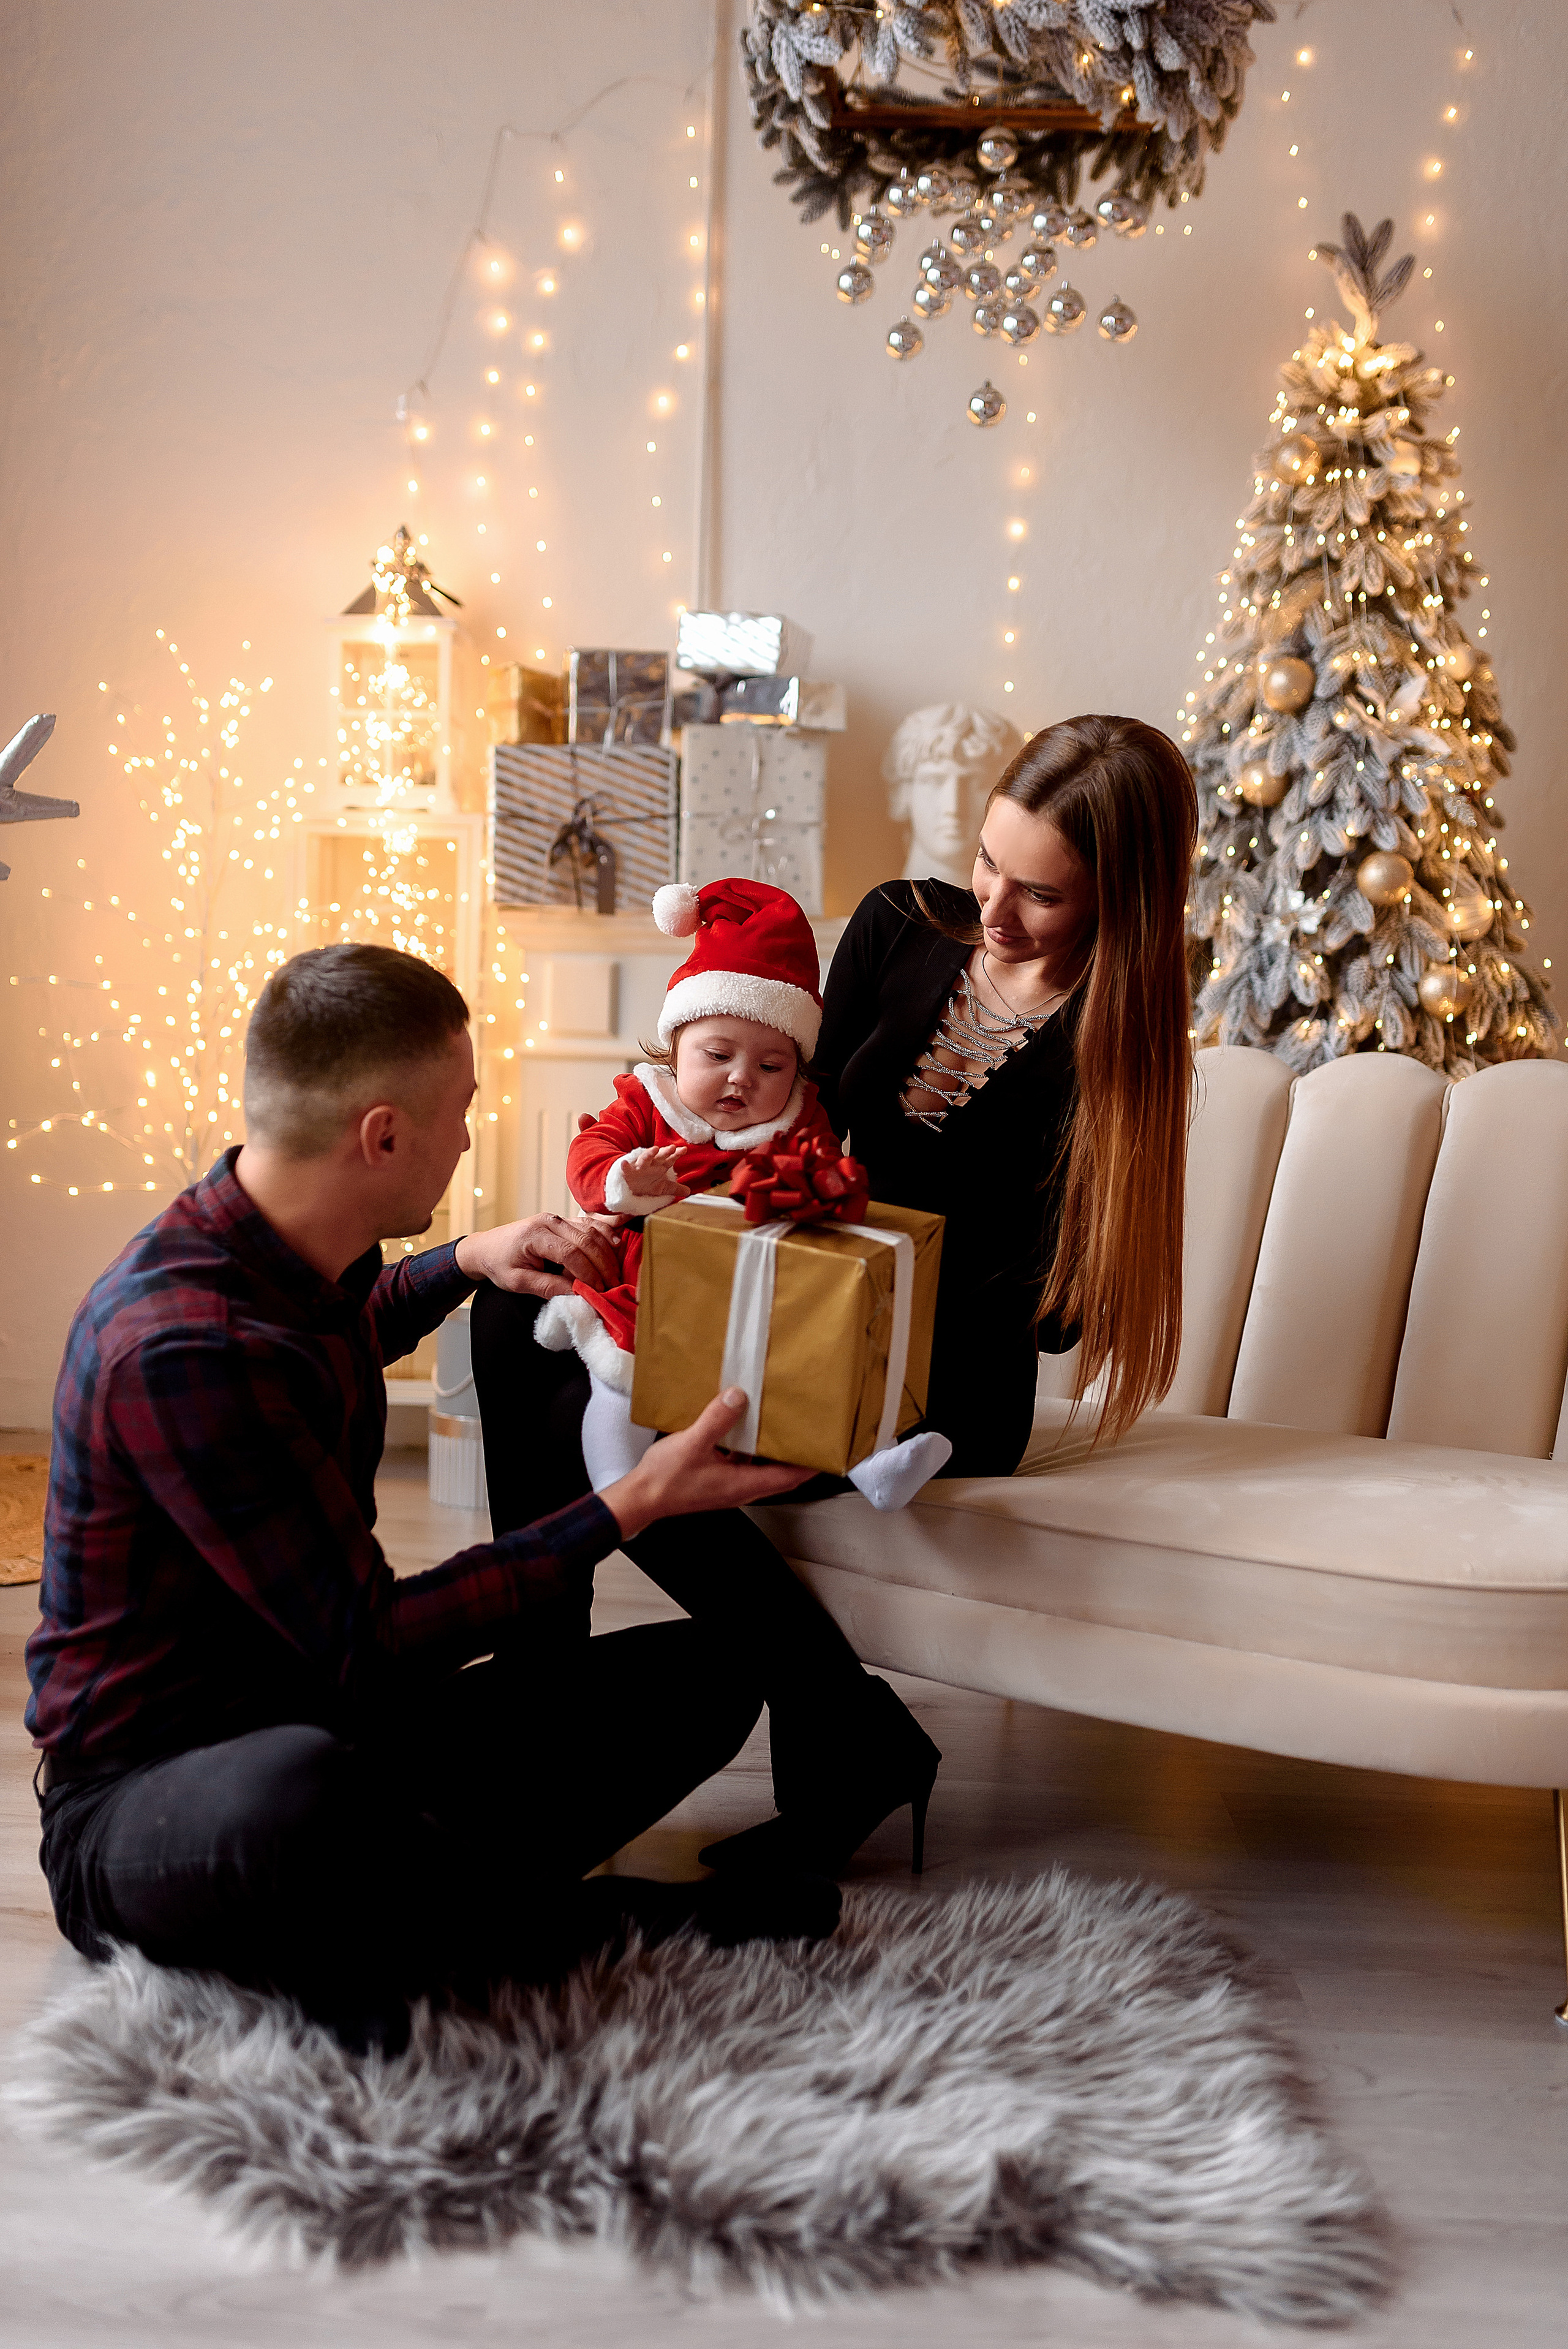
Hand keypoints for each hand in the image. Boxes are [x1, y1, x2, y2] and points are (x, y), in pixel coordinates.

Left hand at [455, 1215, 621, 1298]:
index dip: (588, 1273)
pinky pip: (590, 1225)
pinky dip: (605, 1236)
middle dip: (603, 1265)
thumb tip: (579, 1295)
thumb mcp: (518, 1282)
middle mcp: (549, 1221)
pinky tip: (616, 1248)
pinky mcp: (564, 1220)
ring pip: (592, 1230)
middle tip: (613, 1286)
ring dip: (608, 1252)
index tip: (598, 1291)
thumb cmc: (499, 1264)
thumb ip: (548, 1287)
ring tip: (616, 1274)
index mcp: (535, 1234)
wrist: (486, 1247)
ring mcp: (558, 1218)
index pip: (570, 1252)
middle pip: (586, 1240)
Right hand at [600, 1389, 810, 1538]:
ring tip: (779, 1425)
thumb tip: (738, 1398)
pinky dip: (747, 1448)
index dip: (810, 1466)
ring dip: (770, 1450)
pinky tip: (739, 1428)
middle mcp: (740, 1488)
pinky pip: (740, 1462)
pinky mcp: (715, 1479)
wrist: (641, 1497)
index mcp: (742, 1484)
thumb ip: (717, 1420)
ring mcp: (728, 1485)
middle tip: (808, 1433)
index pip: (789, 1478)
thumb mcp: (693, 1443)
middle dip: (796, 1456)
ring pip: (760, 1467)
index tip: (827, 1451)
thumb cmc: (665, 1480)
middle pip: (779, 1473)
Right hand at [619, 1143, 688, 1200]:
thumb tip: (688, 1192)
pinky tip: (624, 1163)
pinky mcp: (628, 1172)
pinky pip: (626, 1168)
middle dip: (665, 1152)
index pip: (670, 1159)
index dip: (676, 1154)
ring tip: (654, 1149)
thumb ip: (675, 1188)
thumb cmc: (646, 1184)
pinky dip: (625, 1166)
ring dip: (649, 1154)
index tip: (684, 1149)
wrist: (631, 1188)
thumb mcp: (662, 1188)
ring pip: (645, 1159)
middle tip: (672, 1148)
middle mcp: (651, 1164)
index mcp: (659, 1166)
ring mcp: (639, 1167)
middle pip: (659, 1156)